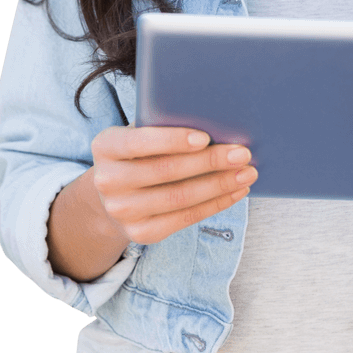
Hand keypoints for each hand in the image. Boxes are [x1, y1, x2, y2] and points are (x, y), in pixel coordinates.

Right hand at [91, 125, 258, 244]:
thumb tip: (215, 119)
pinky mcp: (140, 233)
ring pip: (179, 198)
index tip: (205, 137)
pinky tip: (236, 192)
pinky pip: (185, 218)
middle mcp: (107, 181)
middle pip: (166, 171)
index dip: (173, 140)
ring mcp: (122, 211)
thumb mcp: (141, 133)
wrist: (115, 195)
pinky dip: (215, 204)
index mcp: (106, 146)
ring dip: (219, 185)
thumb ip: (163, 125)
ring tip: (246, 173)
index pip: (139, 142)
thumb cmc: (140, 152)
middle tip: (242, 153)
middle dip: (209, 162)